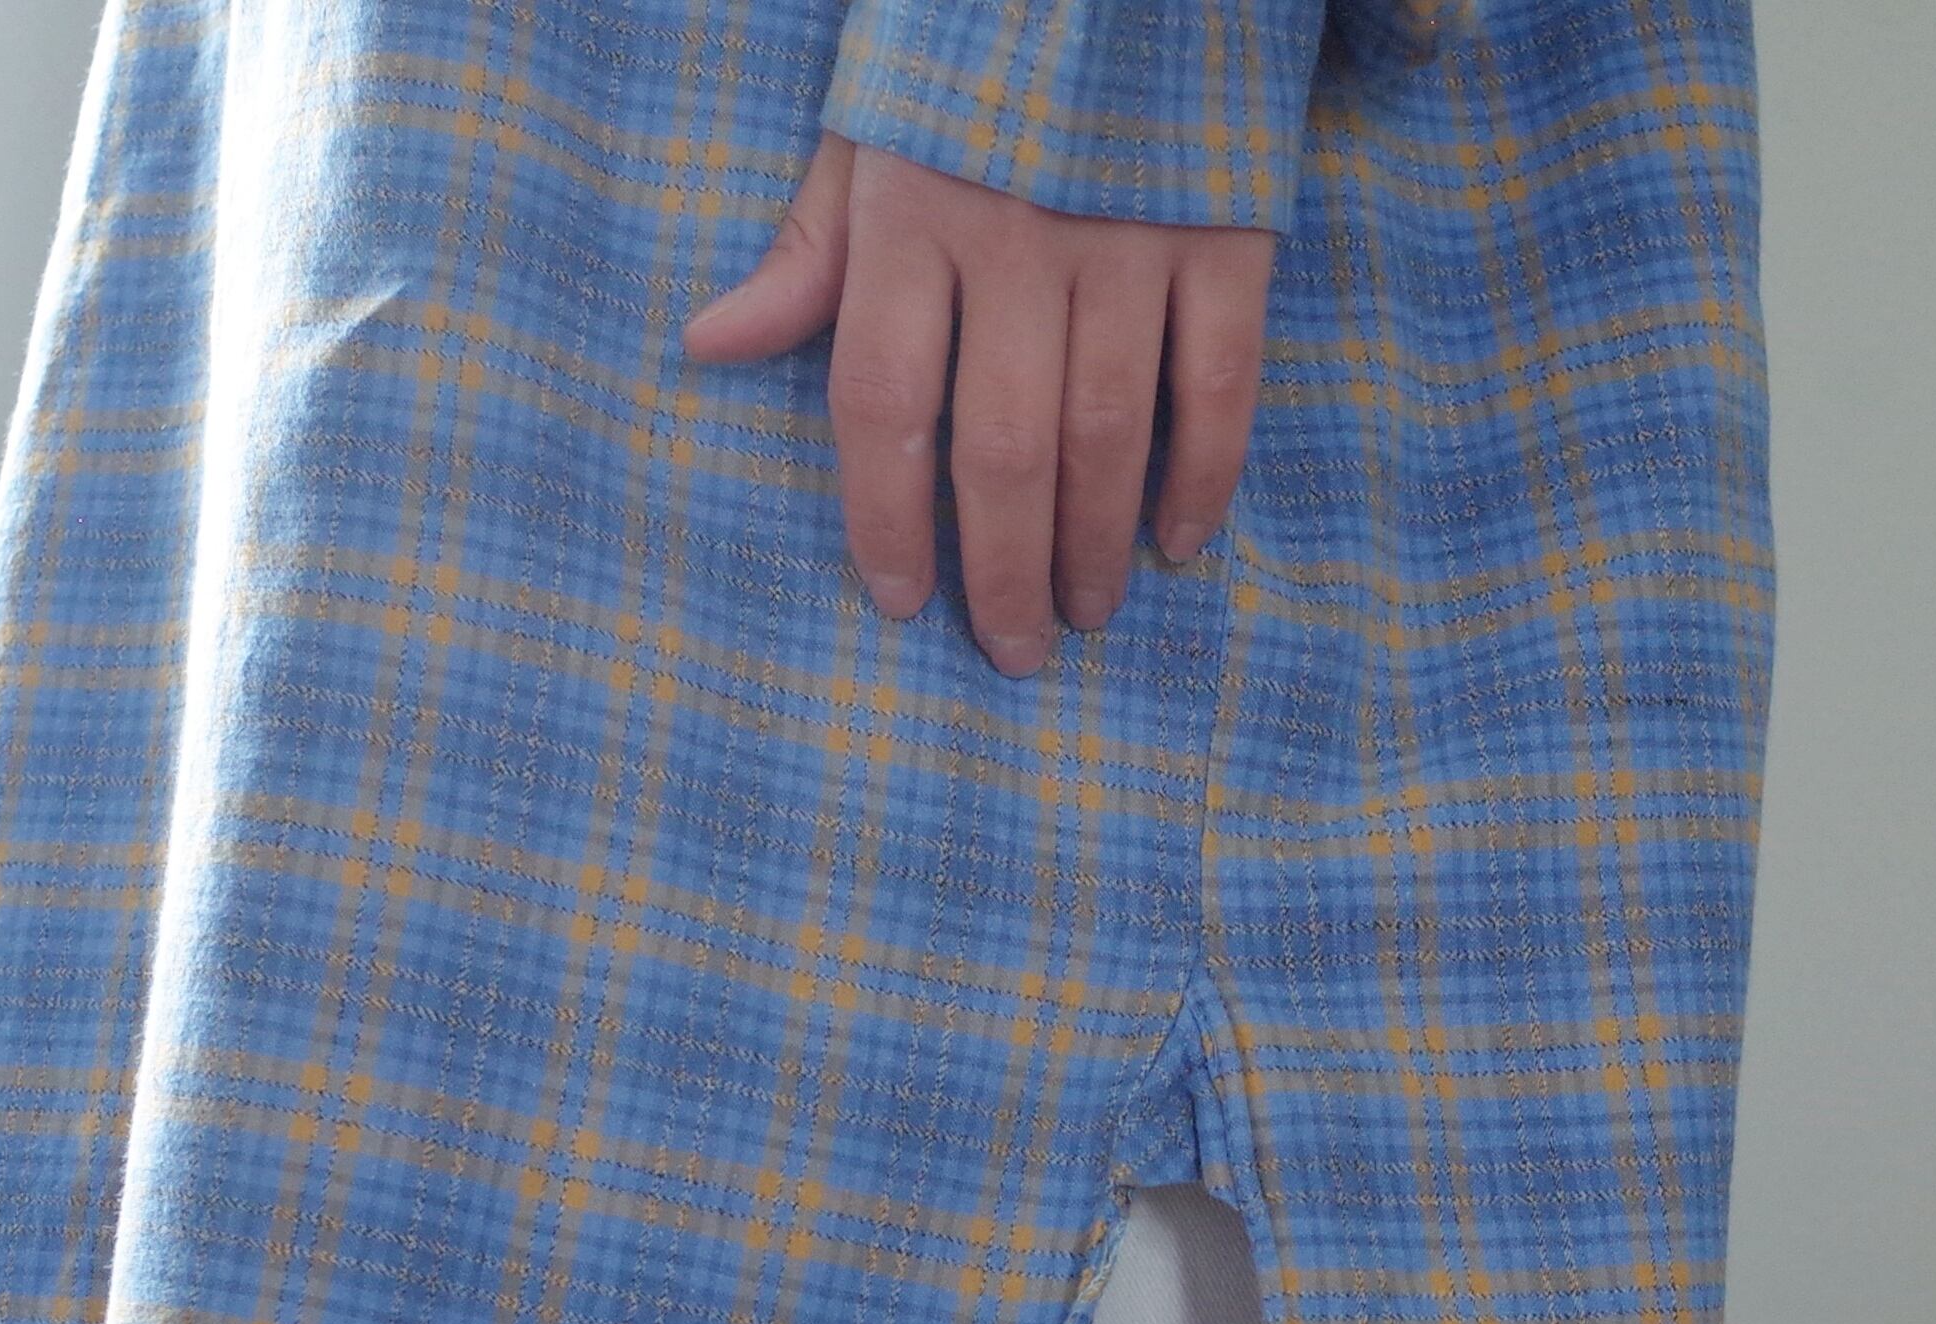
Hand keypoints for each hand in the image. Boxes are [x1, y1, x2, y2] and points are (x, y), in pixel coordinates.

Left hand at [683, 133, 1276, 676]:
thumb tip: (709, 345)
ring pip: (1108, 434)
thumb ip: (807, 250)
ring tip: (1086, 610)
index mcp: (910, 214)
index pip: (880, 404)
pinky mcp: (1226, 232)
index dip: (885, 520)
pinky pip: (1217, 382)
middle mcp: (1015, 236)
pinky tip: (1181, 542)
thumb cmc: (974, 51)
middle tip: (1015, 651)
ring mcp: (1128, 237)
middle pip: (1000, 448)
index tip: (902, 602)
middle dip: (1003, 571)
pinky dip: (1203, 473)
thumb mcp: (870, 130)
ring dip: (1095, 544)